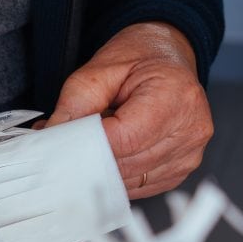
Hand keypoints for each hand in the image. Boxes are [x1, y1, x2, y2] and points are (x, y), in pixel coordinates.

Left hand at [45, 22, 212, 198]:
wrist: (167, 56)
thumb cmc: (141, 58)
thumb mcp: (100, 68)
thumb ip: (74, 105)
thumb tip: (52, 139)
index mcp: (175, 96)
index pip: (123, 139)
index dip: (86, 144)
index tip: (60, 143)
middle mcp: (189, 128)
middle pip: (125, 163)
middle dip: (89, 156)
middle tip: (65, 142)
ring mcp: (189, 153)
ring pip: (129, 179)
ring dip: (102, 166)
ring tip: (94, 139)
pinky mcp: (180, 170)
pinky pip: (139, 185)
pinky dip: (118, 173)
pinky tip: (112, 151)